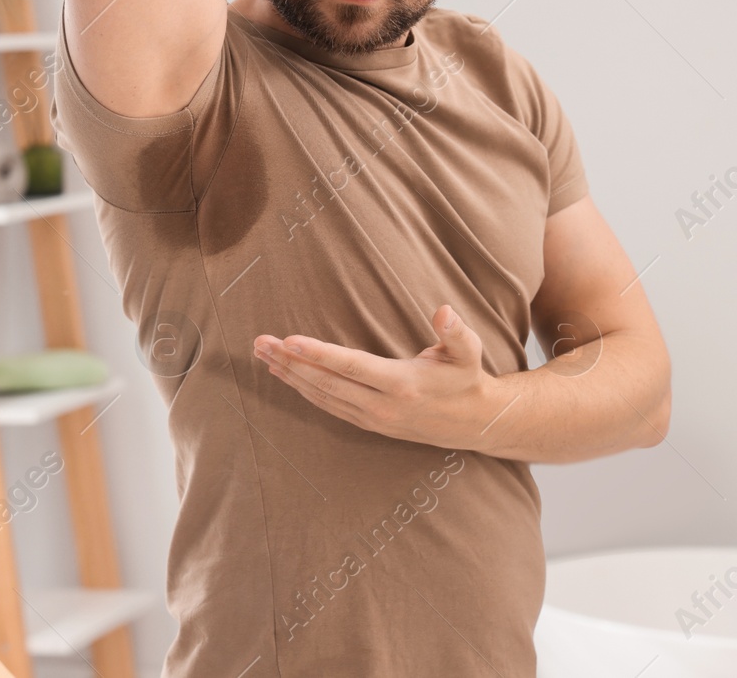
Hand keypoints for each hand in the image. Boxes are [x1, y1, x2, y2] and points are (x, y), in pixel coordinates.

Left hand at [253, 305, 504, 449]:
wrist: (476, 424)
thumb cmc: (467, 380)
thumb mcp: (468, 353)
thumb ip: (455, 332)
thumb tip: (444, 311)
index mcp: (402, 385)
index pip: (352, 366)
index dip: (318, 354)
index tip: (289, 340)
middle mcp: (382, 405)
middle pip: (327, 382)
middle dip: (291, 362)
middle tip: (261, 342)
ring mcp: (372, 418)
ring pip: (322, 396)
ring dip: (290, 375)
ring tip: (263, 355)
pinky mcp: (368, 425)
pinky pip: (328, 406)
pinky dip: (303, 390)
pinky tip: (285, 375)